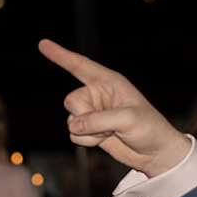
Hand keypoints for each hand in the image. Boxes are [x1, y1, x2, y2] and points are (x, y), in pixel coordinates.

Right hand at [38, 39, 192, 177]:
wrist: (153, 152)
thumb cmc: (149, 128)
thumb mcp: (128, 119)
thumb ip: (98, 120)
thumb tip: (74, 126)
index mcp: (109, 82)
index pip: (80, 66)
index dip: (60, 55)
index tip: (42, 44)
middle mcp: (98, 95)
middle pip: (71, 101)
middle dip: (84, 116)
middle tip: (107, 124)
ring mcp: (92, 113)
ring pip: (71, 120)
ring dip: (89, 132)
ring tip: (111, 132)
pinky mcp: (89, 130)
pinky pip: (73, 135)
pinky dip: (87, 142)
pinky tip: (104, 140)